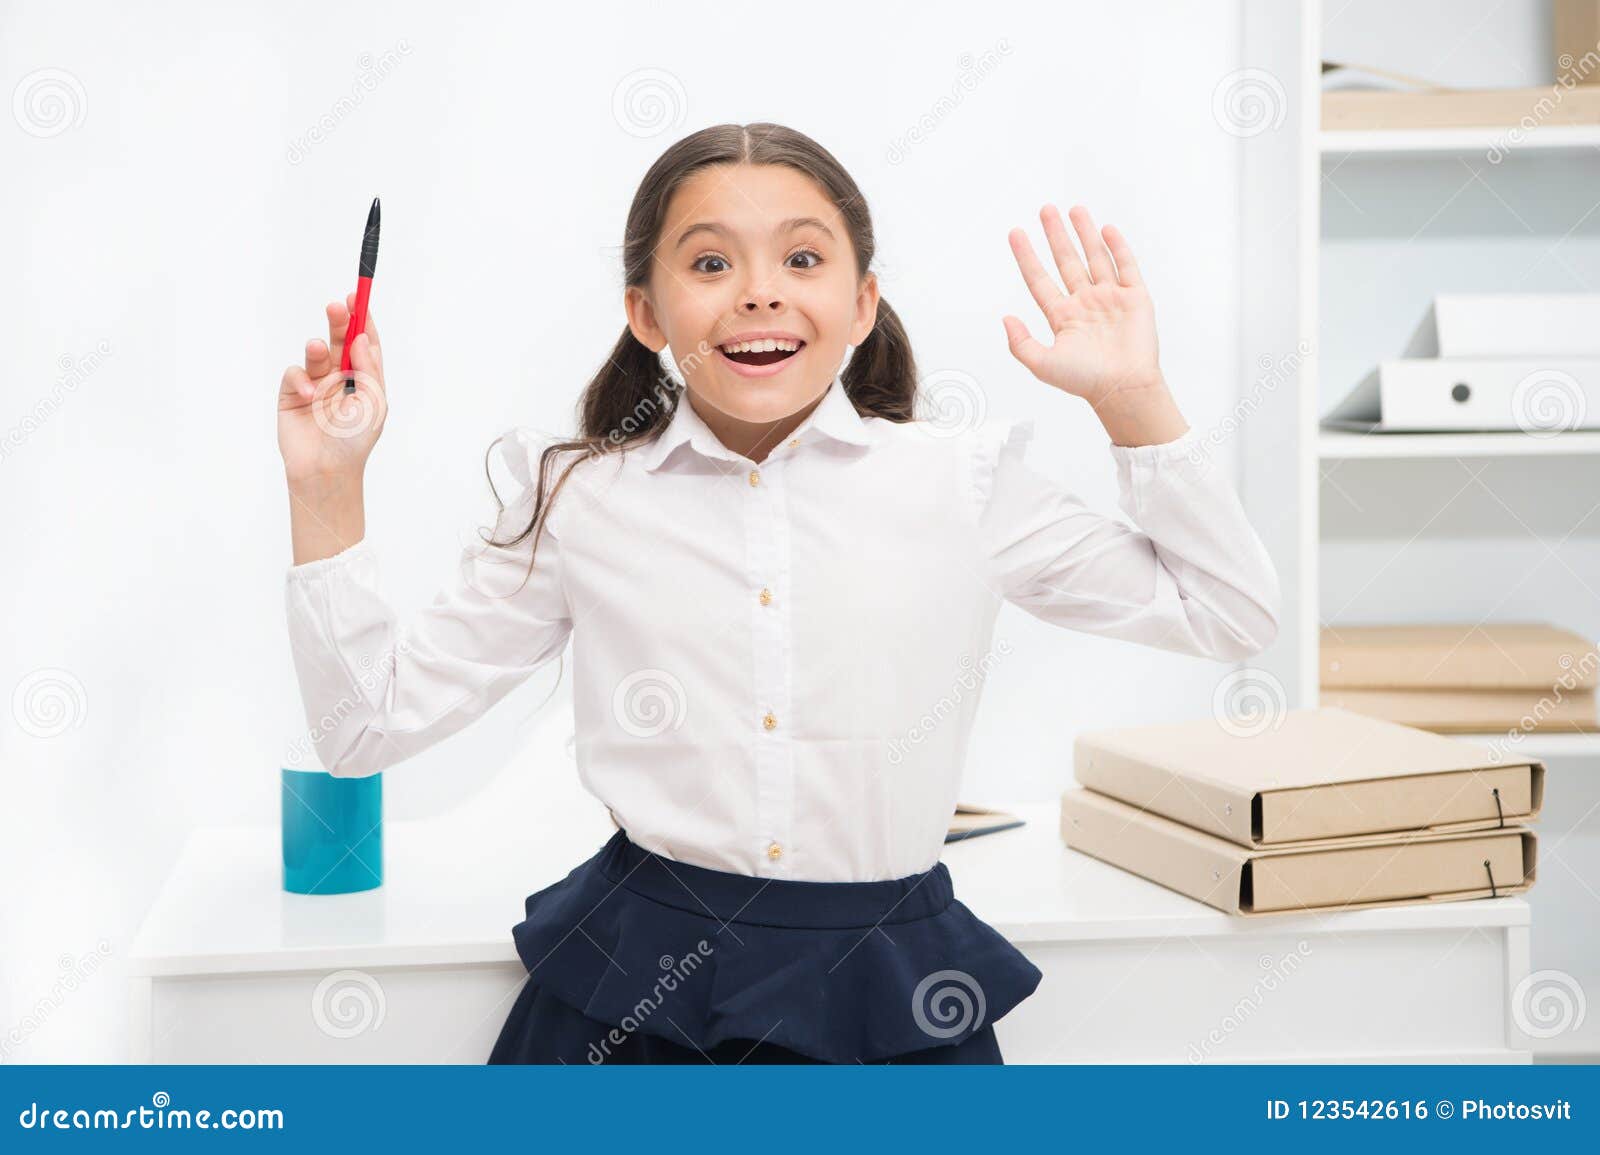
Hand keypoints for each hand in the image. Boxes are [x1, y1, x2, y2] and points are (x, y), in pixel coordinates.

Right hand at [277, 293, 387, 485]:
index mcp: (365, 379)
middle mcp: (341, 378)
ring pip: (317, 353)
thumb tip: (361, 339)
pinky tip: (310, 395)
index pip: (364, 343)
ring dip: (319, 348)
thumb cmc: (354, 440)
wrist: (326, 470)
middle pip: (340, 341)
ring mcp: (316, 384)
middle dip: (340, 322)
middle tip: (338, 306)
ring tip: (319, 348)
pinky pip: (295, 374)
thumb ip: (369, 369)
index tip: (359, 298)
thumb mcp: (373, 403)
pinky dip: (301, 380)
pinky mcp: (293, 393)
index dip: (362, 320)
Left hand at [1002, 204, 1163, 410]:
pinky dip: (1117, 247)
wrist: (1123, 387)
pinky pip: (1126, 266)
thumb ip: (1020, 343)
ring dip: (1085, 233)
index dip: (1027, 256)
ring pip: (1095, 257)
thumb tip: (1005, 319)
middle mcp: (1085, 303)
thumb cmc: (1085, 380)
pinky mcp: (1135, 298)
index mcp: (1062, 316)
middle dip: (1056, 235)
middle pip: (1067, 261)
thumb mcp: (1042, 364)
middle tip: (1045, 210)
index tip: (1015, 233)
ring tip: (1074, 210)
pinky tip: (1106, 229)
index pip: (1039, 279)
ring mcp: (1110, 298)